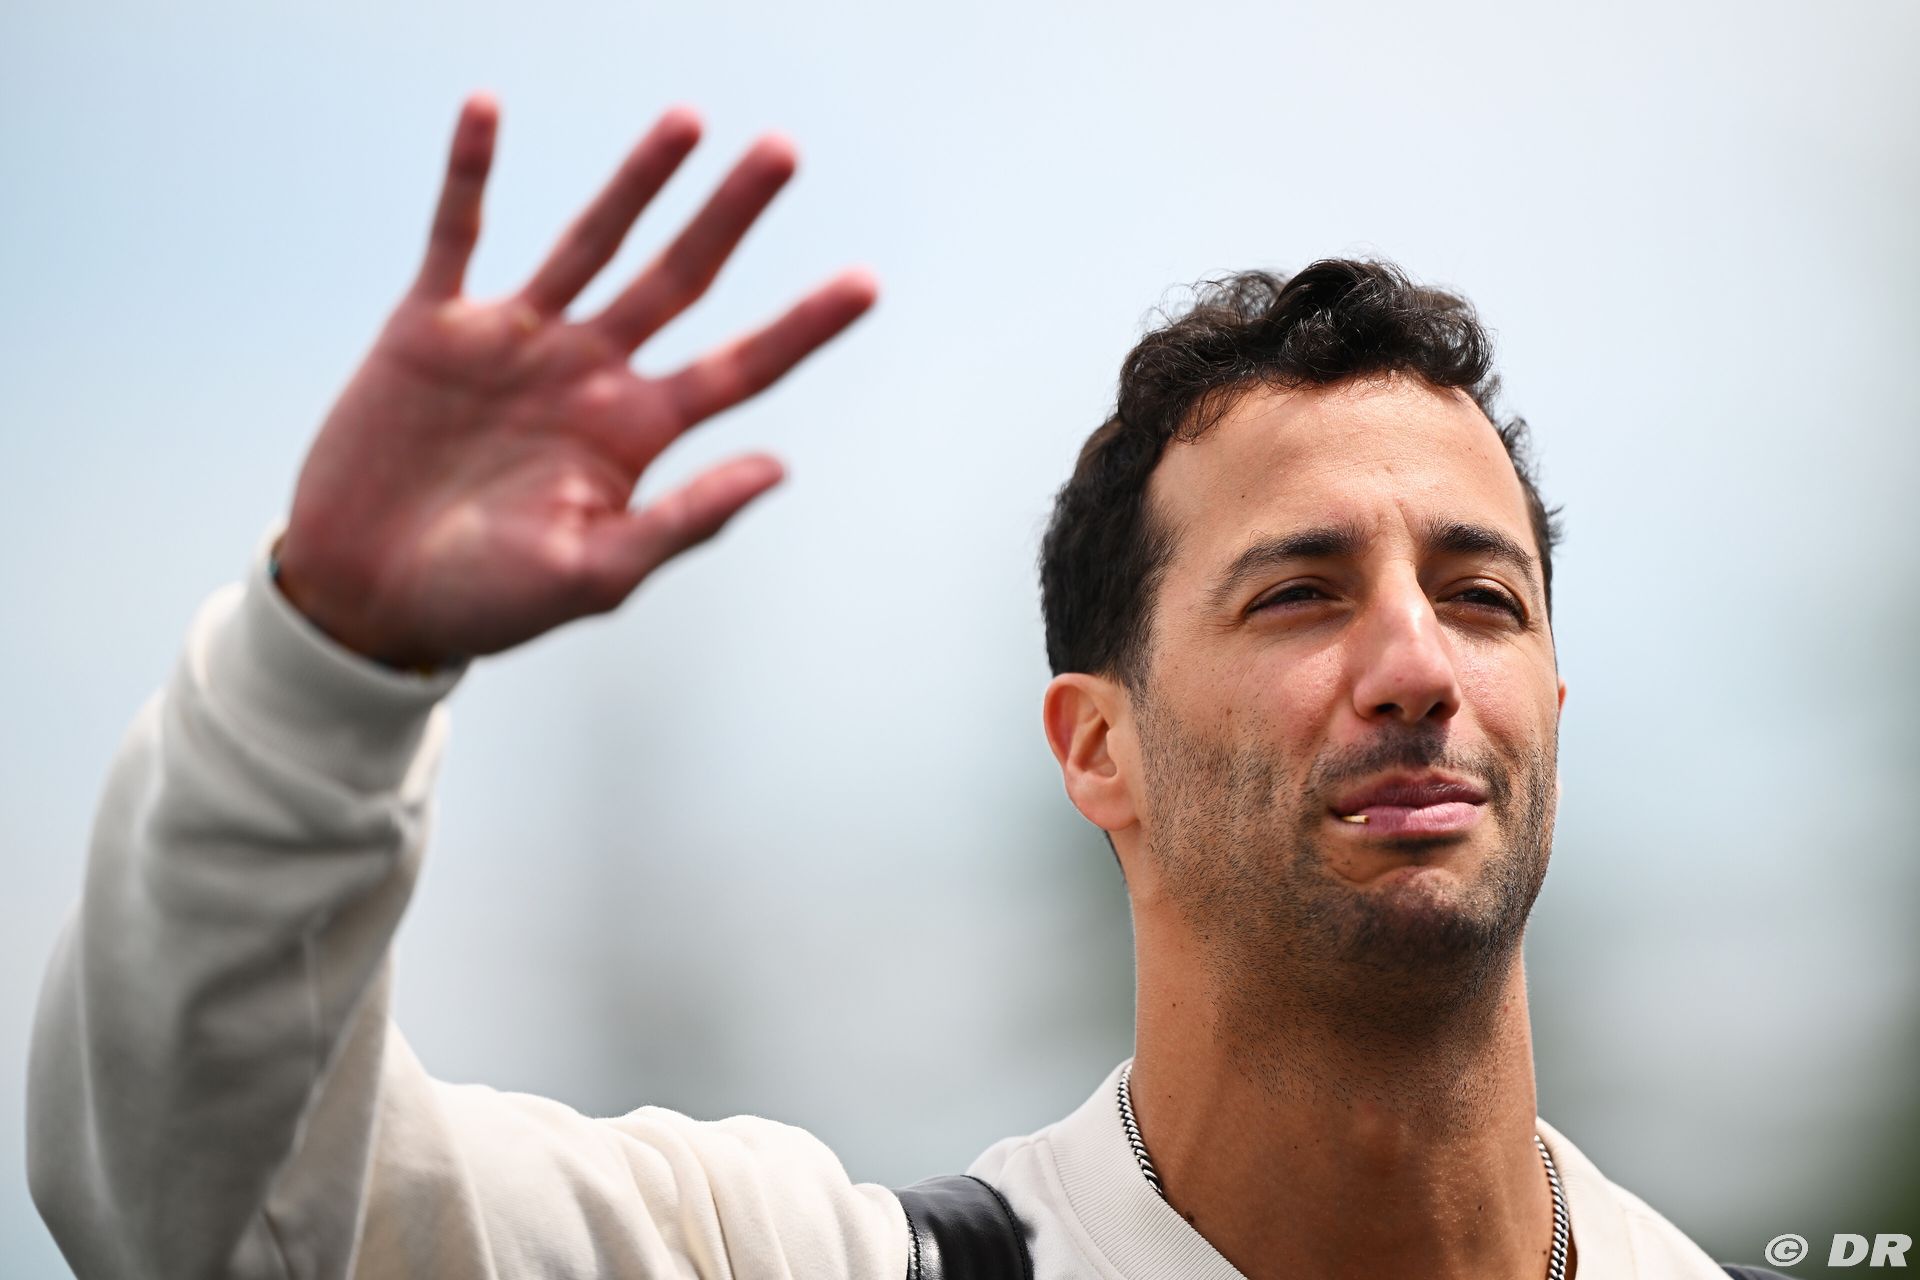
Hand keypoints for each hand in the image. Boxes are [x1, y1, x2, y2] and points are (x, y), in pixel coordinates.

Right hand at [275, 92, 876, 667]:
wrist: (364, 596)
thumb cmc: (484, 604)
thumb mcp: (593, 575)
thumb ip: (682, 519)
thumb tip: (781, 467)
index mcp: (633, 433)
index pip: (739, 368)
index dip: (802, 327)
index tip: (867, 283)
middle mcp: (587, 374)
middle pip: (678, 279)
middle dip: (729, 217)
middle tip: (783, 152)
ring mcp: (514, 343)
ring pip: (589, 240)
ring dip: (637, 181)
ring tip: (689, 121)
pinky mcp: (432, 328)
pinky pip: (456, 235)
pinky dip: (470, 174)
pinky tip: (486, 108)